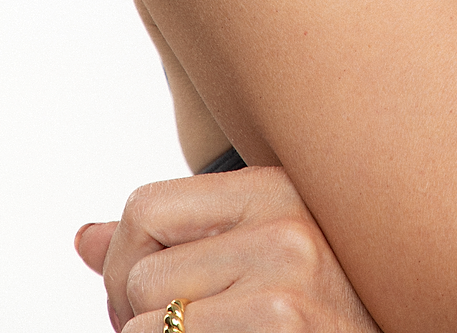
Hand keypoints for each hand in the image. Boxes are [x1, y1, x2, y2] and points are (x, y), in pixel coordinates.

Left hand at [75, 166, 379, 330]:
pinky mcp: (281, 322)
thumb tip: (81, 239)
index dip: (127, 263)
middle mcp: (286, 221)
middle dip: (135, 317)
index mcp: (280, 187)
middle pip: (138, 268)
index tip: (149, 304)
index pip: (145, 207)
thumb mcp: (259, 262)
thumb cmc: (323, 314)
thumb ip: (178, 241)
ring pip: (143, 321)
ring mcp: (286, 278)